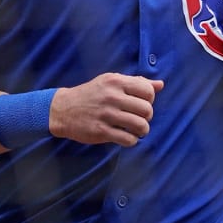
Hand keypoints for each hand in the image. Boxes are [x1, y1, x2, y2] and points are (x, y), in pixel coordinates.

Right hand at [49, 73, 163, 146]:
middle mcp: (111, 96)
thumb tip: (160, 84)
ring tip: (134, 129)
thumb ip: (136, 82)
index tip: (140, 104)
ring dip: (142, 131)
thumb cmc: (91, 94)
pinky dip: (131, 140)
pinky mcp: (101, 131)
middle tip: (137, 118)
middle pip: (147, 110)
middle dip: (146, 117)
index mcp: (115, 81)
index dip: (149, 100)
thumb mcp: (110, 82)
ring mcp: (106, 114)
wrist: (62, 109)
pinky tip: (124, 136)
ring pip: (141, 126)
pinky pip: (129, 139)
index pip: (148, 91)